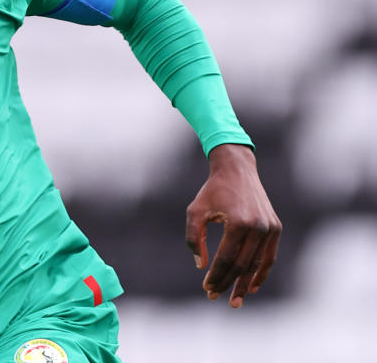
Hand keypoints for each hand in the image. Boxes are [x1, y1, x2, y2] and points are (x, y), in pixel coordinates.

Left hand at [185, 143, 280, 307]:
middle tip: (214, 296)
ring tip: (234, 300)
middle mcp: (258, 227)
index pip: (226, 258)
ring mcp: (270, 228)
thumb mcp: (195, 211)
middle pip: (242, 265)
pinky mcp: (275, 228)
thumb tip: (202, 266)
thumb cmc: (212, 191)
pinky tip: (251, 287)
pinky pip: (269, 256)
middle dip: (228, 283)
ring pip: (257, 264)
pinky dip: (261, 273)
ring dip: (245, 284)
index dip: (216, 275)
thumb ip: (194, 238)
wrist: (237, 169)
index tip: (206, 288)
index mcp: (239, 222)